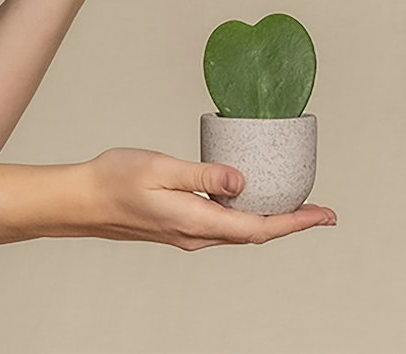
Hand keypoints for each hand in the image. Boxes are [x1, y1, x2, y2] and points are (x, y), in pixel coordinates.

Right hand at [79, 148, 335, 249]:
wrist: (81, 200)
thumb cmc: (116, 179)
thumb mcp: (162, 169)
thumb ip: (203, 175)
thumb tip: (243, 181)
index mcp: (196, 223)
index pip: (258, 227)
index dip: (295, 222)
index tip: (324, 215)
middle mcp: (196, 234)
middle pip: (256, 232)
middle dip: (293, 222)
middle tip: (323, 210)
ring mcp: (188, 232)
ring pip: (241, 229)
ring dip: (272, 218)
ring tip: (298, 203)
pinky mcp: (180, 224)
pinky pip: (225, 223)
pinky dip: (248, 213)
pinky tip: (253, 197)